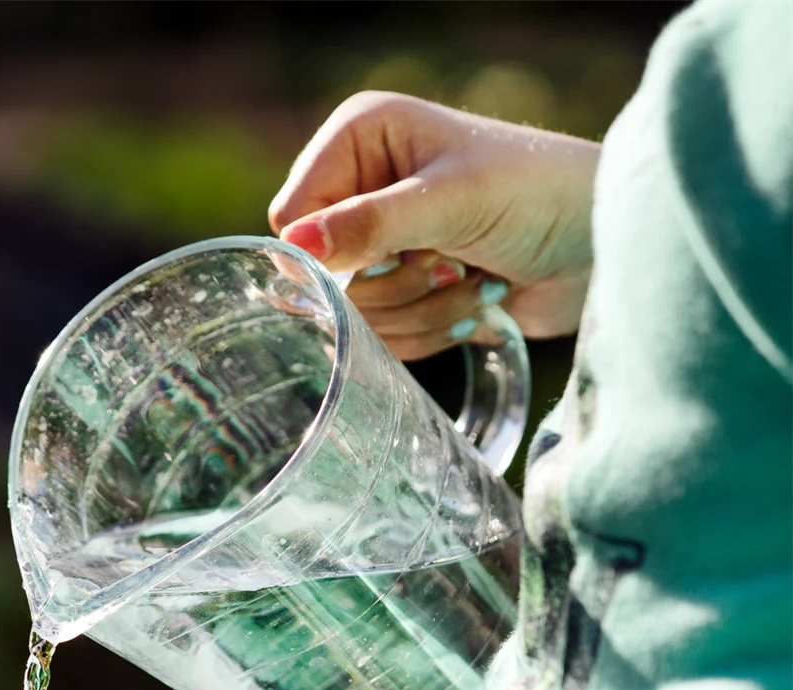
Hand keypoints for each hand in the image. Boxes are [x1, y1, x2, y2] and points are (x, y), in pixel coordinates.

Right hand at [269, 91, 599, 358]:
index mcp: (359, 138)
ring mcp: (383, 240)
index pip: (293, 216)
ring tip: (477, 278)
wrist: (611, 243)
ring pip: (354, 313)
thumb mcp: (455, 202)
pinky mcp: (407, 288)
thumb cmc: (544, 194)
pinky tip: (479, 300)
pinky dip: (433, 329)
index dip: (333, 250)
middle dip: (392, 283)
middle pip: (321, 274)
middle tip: (451, 260)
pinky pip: (382, 336)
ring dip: (423, 309)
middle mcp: (362, 185)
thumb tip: (295, 247)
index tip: (394, 250)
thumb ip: (371, 223)